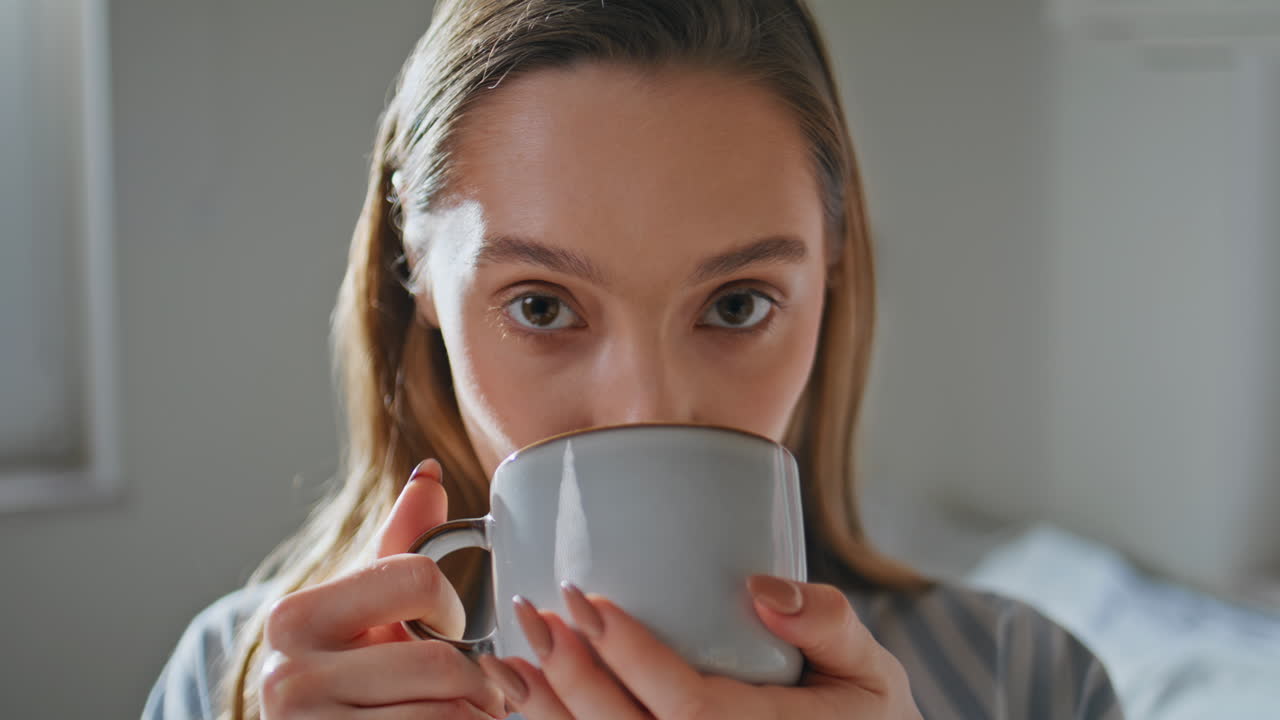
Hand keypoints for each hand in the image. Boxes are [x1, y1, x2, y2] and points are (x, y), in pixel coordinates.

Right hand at [259, 459, 505, 718]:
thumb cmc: (347, 683)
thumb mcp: (365, 615)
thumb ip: (399, 548)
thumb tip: (429, 472)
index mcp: (295, 618)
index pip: (418, 579)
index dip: (453, 609)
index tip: (451, 628)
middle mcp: (288, 676)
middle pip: (441, 661)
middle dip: (479, 678)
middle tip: (485, 687)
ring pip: (447, 713)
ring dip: (477, 715)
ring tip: (470, 711)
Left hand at [479, 577, 921, 719]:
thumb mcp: (874, 672)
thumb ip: (829, 624)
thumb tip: (761, 587)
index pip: (690, 707)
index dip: (630, 656)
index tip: (586, 598)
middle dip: (573, 678)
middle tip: (536, 615)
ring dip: (549, 716)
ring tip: (508, 661)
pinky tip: (525, 706)